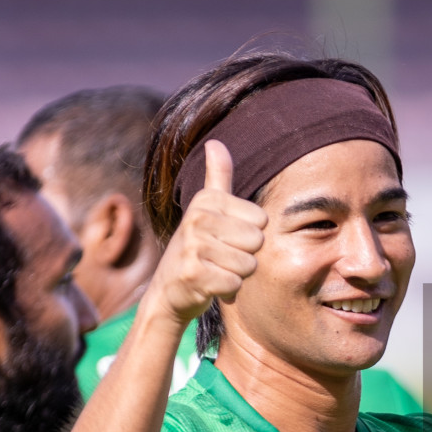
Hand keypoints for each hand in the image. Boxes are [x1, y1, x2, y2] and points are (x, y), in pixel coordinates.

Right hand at [147, 141, 266, 325]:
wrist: (169, 290)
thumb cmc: (197, 249)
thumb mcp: (206, 210)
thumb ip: (217, 177)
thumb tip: (216, 142)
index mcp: (207, 200)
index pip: (262, 219)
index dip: (249, 236)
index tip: (226, 238)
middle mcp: (198, 218)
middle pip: (257, 241)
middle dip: (244, 256)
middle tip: (220, 257)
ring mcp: (194, 246)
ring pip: (248, 265)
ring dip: (235, 274)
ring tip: (214, 270)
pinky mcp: (193, 275)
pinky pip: (235, 284)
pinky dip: (226, 290)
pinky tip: (209, 285)